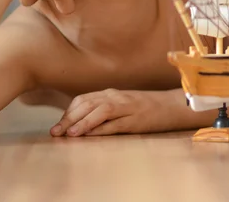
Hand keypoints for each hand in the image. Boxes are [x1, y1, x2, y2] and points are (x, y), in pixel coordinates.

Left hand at [50, 89, 180, 136]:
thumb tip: (81, 121)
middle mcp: (116, 97)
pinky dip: (100, 129)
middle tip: (56, 132)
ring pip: (99, 111)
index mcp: (111, 93)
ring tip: (70, 134)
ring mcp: (126, 107)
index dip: (68, 112)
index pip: (84, 99)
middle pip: (87, 104)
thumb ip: (104, 109)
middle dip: (69, 118)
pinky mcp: (136, 119)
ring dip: (82, 122)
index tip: (58, 125)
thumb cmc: (146, 107)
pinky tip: (90, 135)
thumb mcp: (122, 104)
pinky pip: (115, 123)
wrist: (172, 105)